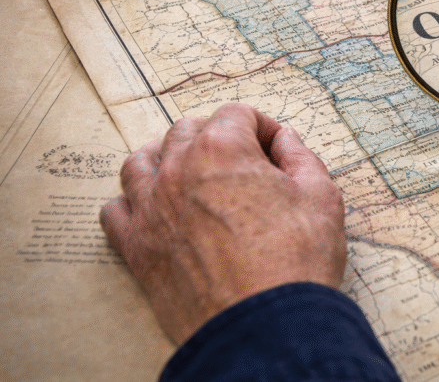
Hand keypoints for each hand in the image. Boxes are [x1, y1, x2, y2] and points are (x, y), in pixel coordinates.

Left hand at [100, 103, 345, 344]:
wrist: (264, 326)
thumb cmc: (297, 260)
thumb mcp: (321, 197)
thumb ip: (300, 158)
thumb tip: (284, 140)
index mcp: (222, 150)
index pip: (236, 113)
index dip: (263, 127)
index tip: (277, 150)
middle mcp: (177, 171)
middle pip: (186, 130)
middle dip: (217, 137)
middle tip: (244, 164)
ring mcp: (150, 209)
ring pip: (141, 162)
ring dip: (166, 159)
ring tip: (191, 176)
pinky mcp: (136, 248)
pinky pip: (115, 210)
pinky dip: (132, 203)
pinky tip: (156, 211)